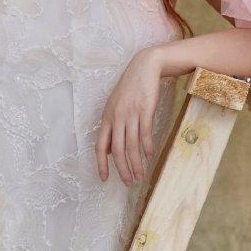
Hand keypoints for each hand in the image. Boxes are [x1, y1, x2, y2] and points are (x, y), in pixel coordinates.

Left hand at [95, 45, 164, 185]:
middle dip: (122, 169)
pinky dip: (147, 148)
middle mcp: (116, 117)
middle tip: (129, 182)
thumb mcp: (115, 107)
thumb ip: (111, 128)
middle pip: (117, 150)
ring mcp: (130, 114)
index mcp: (106, 118)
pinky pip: (145, 134)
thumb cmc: (130, 88)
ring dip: (136, 163)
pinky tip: (149, 157)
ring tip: (140, 175)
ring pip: (131, 145)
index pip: (100, 146)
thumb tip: (109, 150)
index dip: (101, 164)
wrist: (144, 67)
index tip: (104, 179)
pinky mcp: (145, 110)